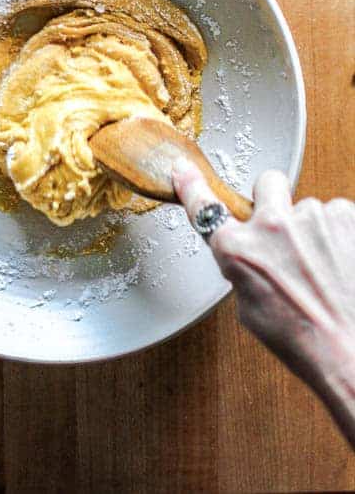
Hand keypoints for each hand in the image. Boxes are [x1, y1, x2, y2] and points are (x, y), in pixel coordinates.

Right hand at [172, 159, 354, 447]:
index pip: (204, 208)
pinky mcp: (346, 216)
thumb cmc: (301, 338)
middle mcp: (271, 225)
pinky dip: (340, 234)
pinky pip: (339, 214)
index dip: (191, 186)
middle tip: (286, 230)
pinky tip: (342, 262)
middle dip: (274, 199)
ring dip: (313, 228)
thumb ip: (245, 265)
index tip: (184, 171)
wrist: (349, 351)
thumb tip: (254, 250)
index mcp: (237, 249)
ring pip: (309, 207)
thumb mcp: (249, 306)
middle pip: (268, 182)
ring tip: (323, 266)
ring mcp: (312, 217)